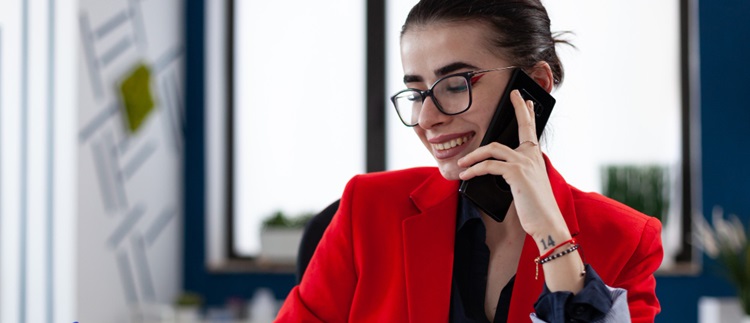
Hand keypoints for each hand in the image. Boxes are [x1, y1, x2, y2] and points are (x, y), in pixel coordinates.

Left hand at [457, 90, 568, 241]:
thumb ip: (515, 174)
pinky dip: (474, 170)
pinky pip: (489, 165)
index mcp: (535, 158)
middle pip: (522, 126)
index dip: (528, 114)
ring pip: (493, 148)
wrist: (547, 223)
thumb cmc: (535, 209)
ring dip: (473, 156)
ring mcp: (525, 162)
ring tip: (462, 164)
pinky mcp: (516, 173)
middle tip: (512, 95)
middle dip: (517, 109)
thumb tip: (495, 169)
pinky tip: (466, 176)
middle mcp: (532, 156)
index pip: (531, 131)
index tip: (525, 101)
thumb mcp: (526, 186)